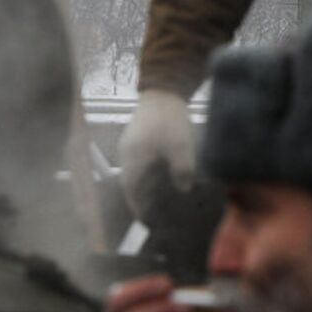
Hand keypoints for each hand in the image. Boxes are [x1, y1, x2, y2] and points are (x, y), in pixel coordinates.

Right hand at [118, 90, 195, 215]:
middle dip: (143, 200)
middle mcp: (127, 155)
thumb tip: (184, 189)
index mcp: (133, 162)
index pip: (131, 193)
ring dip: (146, 186)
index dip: (138, 209)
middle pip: (131, 185)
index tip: (147, 223)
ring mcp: (130, 145)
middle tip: (158, 214)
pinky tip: (164, 173)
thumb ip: (182, 171)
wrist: (163, 89)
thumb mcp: (180, 147)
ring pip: (135, 173)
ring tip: (162, 197)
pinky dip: (148, 172)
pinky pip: (139, 162)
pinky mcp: (137, 136)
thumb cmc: (169, 120)